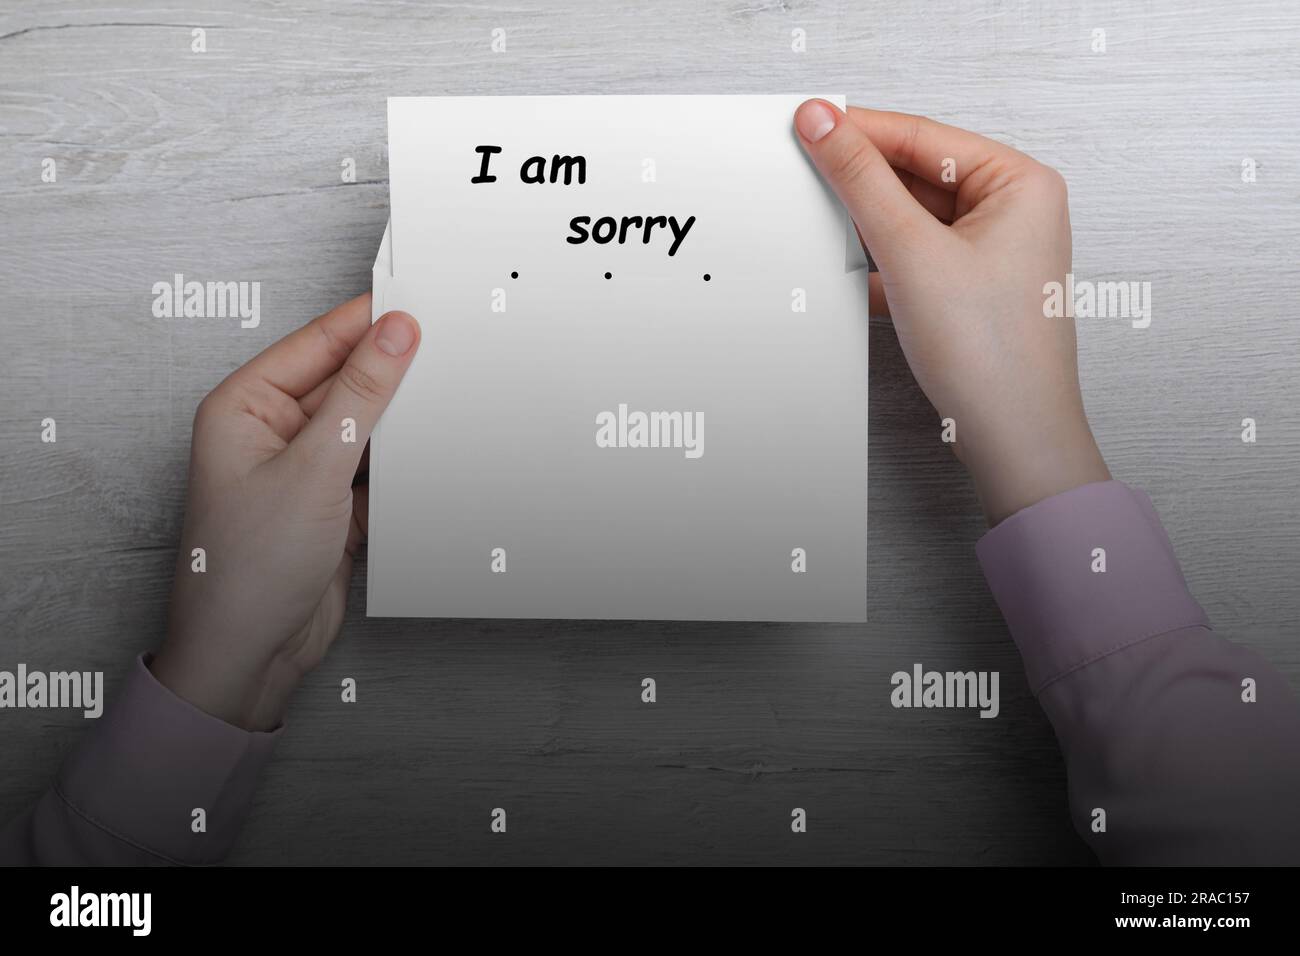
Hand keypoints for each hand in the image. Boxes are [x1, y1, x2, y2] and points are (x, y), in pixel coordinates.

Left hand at [151, 296, 420, 730]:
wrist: (250, 656)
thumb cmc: (245, 571)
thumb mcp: (314, 469)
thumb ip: (361, 397)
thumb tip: (394, 334)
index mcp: (244, 406)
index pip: (317, 344)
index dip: (369, 322)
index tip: (420, 306)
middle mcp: (272, 432)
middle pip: (346, 381)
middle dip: (393, 372)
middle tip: (447, 349)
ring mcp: (305, 469)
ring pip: (367, 424)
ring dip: (402, 421)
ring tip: (448, 403)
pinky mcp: (333, 504)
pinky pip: (377, 466)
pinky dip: (404, 464)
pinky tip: (433, 457)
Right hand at [794, 100, 1109, 524]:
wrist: (1013, 438)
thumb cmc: (994, 356)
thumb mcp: (912, 253)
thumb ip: (861, 181)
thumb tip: (827, 124)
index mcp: (1021, 183)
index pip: (923, 136)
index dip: (860, 130)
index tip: (808, 122)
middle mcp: (1014, 211)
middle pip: (916, 175)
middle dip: (861, 183)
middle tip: (806, 173)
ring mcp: (993, 253)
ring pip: (911, 218)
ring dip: (868, 226)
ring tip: (831, 231)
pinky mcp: (970, 289)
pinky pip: (914, 255)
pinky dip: (880, 261)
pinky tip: (854, 271)